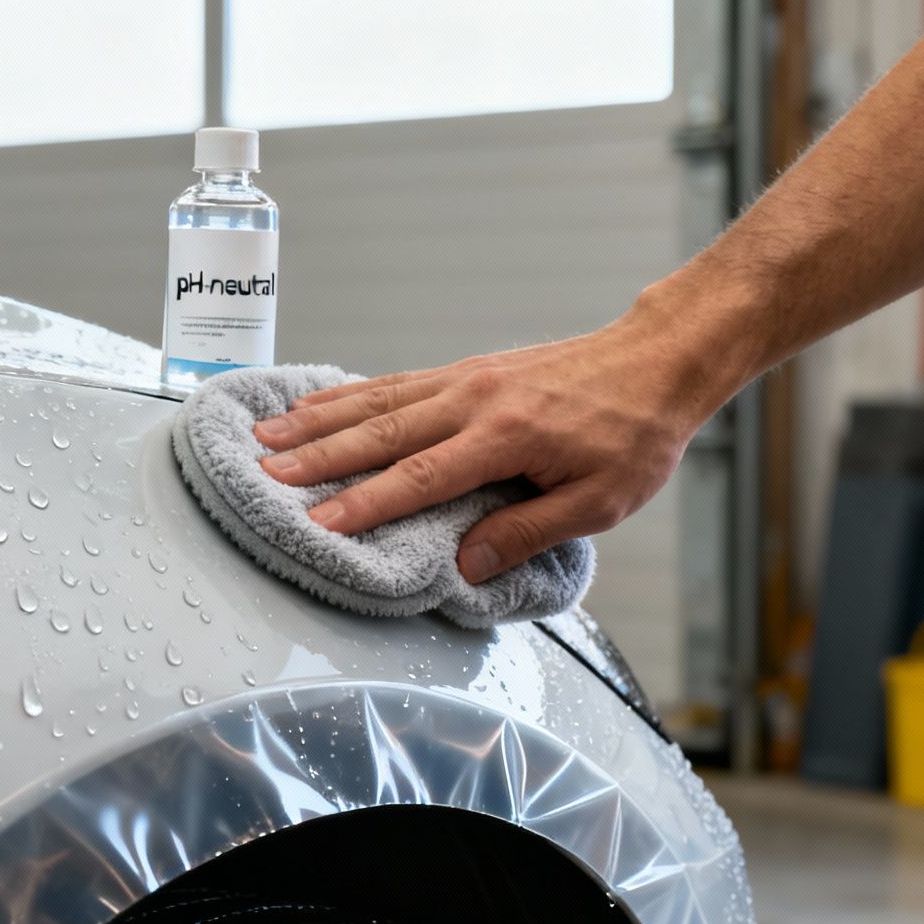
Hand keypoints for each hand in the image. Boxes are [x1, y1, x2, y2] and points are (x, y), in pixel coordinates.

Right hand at [252, 313, 726, 582]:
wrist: (657, 360)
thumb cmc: (636, 434)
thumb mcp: (599, 502)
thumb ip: (527, 533)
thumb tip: (465, 564)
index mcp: (506, 436)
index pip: (421, 477)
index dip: (367, 504)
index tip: (319, 522)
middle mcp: (475, 400)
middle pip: (381, 433)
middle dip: (319, 457)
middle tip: (266, 474)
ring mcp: (466, 378)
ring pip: (377, 401)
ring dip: (318, 421)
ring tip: (267, 437)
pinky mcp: (466, 370)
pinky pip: (394, 383)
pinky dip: (347, 395)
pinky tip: (315, 406)